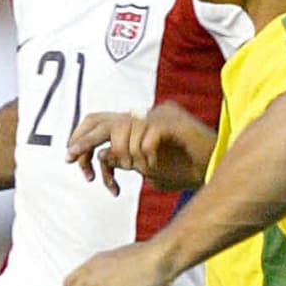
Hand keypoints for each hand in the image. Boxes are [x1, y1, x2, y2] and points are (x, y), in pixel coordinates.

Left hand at [67, 102, 215, 193]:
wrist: (215, 171)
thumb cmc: (186, 171)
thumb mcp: (148, 168)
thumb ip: (127, 161)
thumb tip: (103, 158)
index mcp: (140, 123)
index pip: (103, 120)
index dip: (82, 136)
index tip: (70, 156)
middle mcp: (148, 114)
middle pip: (106, 121)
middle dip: (84, 141)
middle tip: (70, 157)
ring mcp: (160, 114)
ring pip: (125, 131)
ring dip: (127, 156)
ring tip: (142, 168)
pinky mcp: (173, 121)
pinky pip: (145, 137)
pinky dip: (145, 155)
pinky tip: (154, 165)